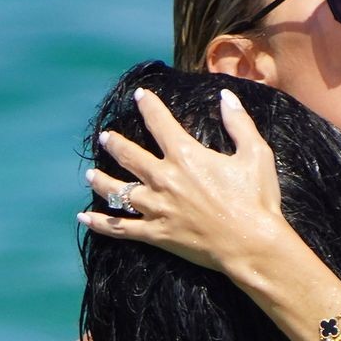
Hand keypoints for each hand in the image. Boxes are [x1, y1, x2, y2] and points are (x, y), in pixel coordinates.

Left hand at [77, 85, 288, 276]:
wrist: (251, 244)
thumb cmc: (257, 200)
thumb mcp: (255, 154)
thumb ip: (239, 123)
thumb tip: (226, 96)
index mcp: (185, 156)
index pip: (160, 123)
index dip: (149, 106)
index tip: (140, 96)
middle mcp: (164, 179)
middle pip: (129, 156)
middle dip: (115, 144)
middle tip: (105, 137)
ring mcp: (156, 208)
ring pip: (118, 191)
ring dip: (102, 181)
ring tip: (89, 175)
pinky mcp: (156, 234)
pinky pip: (120, 228)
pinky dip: (99, 223)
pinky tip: (83, 218)